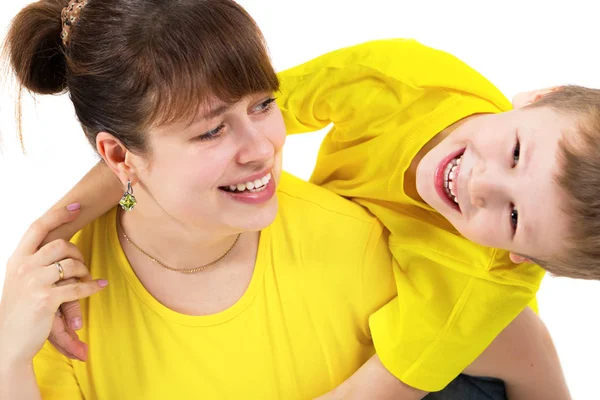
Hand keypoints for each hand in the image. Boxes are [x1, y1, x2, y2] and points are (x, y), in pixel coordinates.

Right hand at [0, 204, 106, 367]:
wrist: (8, 342)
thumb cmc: (19, 311)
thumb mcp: (21, 280)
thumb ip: (34, 262)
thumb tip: (57, 245)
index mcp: (17, 259)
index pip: (38, 227)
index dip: (58, 215)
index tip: (76, 206)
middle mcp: (23, 267)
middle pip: (61, 244)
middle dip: (78, 252)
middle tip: (81, 264)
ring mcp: (34, 282)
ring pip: (72, 264)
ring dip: (85, 271)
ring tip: (87, 279)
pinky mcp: (46, 299)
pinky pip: (78, 286)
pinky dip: (92, 286)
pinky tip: (100, 286)